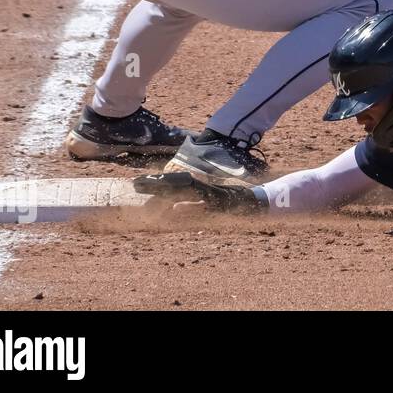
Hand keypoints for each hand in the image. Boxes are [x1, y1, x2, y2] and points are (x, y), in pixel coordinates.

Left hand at [133, 172, 263, 213]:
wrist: (257, 201)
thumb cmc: (234, 201)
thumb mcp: (209, 203)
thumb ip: (193, 206)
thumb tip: (174, 210)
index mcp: (199, 187)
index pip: (174, 182)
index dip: (156, 182)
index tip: (137, 183)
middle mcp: (203, 188)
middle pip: (176, 183)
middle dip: (155, 184)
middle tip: (135, 184)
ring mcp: (211, 194)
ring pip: (186, 190)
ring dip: (167, 191)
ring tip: (149, 193)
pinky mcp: (220, 202)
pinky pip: (203, 203)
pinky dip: (190, 206)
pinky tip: (176, 209)